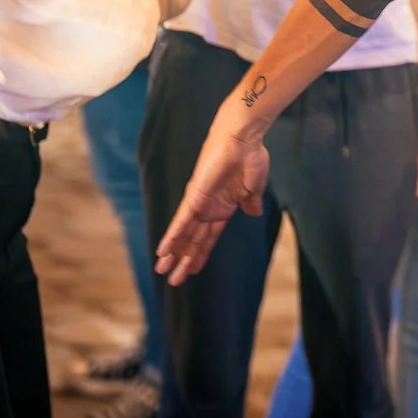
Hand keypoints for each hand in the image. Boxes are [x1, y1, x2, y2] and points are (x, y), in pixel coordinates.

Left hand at [156, 113, 271, 284]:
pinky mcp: (195, 196)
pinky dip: (172, 237)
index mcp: (223, 208)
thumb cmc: (250, 157)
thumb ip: (251, 202)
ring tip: (163, 271)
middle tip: (174, 280)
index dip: (201, 254)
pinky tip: (163, 251)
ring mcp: (200, 203)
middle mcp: (208, 208)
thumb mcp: (254, 187)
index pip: (209, 237)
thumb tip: (253, 212)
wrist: (244, 137)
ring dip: (174, 253)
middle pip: (194, 240)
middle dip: (184, 260)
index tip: (193, 270)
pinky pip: (181, 222)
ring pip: (184, 235)